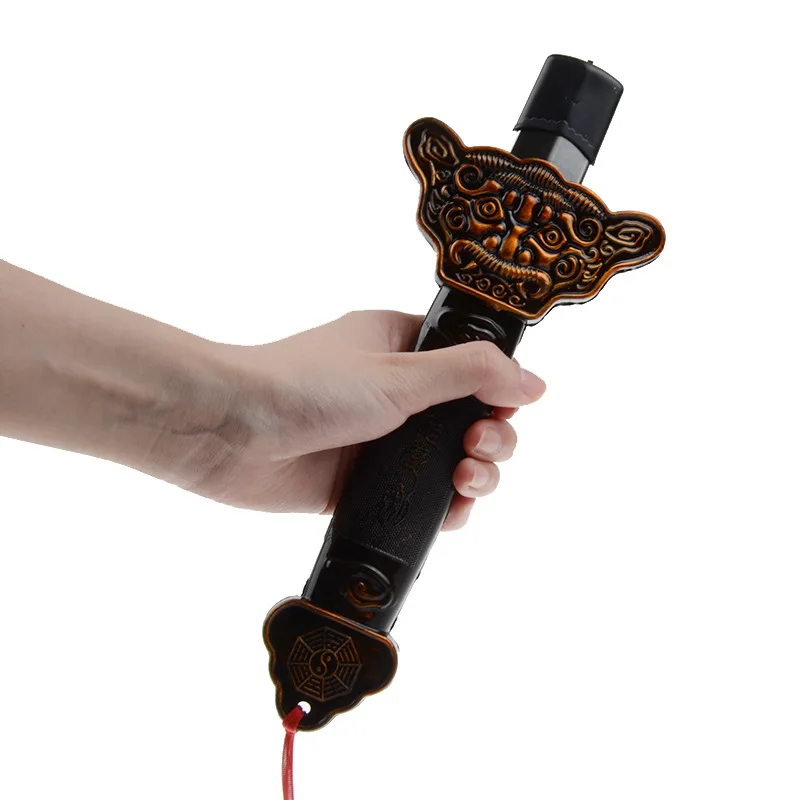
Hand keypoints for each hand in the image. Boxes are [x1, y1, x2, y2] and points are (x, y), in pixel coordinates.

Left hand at [190, 311, 545, 528]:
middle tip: (478, 445)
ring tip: (466, 478)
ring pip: (449, 462)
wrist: (228, 432)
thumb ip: (470, 376)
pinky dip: (444, 508)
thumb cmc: (301, 386)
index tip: (507, 409)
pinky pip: (418, 499)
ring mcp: (380, 440)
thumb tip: (534, 383)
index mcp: (401, 347)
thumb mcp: (399, 373)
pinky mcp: (363, 483)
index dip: (498, 390)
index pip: (471, 365)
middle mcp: (396, 392)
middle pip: (470, 418)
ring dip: (475, 473)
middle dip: (491, 436)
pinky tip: (451, 509)